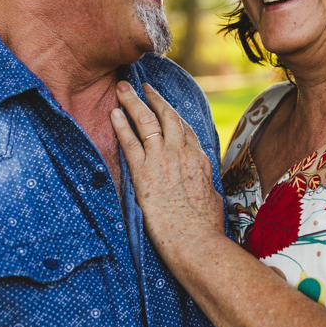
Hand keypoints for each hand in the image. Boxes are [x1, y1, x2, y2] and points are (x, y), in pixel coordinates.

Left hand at [111, 82, 224, 260]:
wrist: (196, 241)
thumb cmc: (205, 227)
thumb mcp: (211, 197)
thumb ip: (202, 183)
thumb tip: (201, 185)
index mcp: (199, 159)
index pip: (184, 128)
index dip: (172, 113)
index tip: (163, 104)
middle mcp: (182, 153)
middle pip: (167, 116)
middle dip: (153, 98)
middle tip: (142, 86)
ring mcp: (162, 160)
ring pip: (147, 121)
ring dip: (133, 103)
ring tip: (122, 90)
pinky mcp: (144, 172)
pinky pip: (130, 142)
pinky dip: (122, 125)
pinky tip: (114, 114)